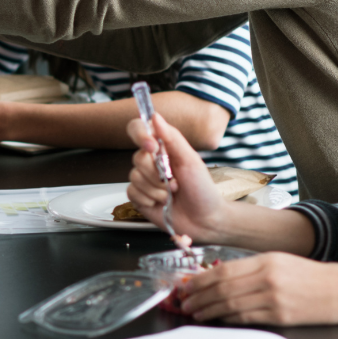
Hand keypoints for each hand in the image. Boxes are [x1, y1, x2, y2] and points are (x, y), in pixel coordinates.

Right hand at [125, 113, 224, 242]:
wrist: (206, 221)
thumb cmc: (203, 190)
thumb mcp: (191, 160)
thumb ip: (172, 138)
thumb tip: (155, 117)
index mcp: (163, 149)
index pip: (139, 131)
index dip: (140, 135)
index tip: (152, 145)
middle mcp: (151, 163)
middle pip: (137, 157)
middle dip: (156, 172)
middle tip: (173, 180)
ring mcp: (145, 181)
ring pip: (135, 176)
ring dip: (156, 188)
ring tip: (171, 194)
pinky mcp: (140, 198)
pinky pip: (131, 192)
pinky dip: (148, 198)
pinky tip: (160, 203)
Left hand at [179, 253, 337, 324]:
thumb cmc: (314, 276)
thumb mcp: (281, 261)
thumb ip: (252, 267)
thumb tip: (220, 276)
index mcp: (266, 260)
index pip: (223, 270)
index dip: (200, 279)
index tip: (187, 285)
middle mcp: (267, 278)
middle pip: (222, 288)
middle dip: (199, 296)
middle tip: (184, 301)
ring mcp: (274, 298)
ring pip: (230, 304)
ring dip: (209, 309)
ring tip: (195, 311)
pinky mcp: (281, 316)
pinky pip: (246, 317)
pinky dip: (228, 318)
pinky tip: (218, 318)